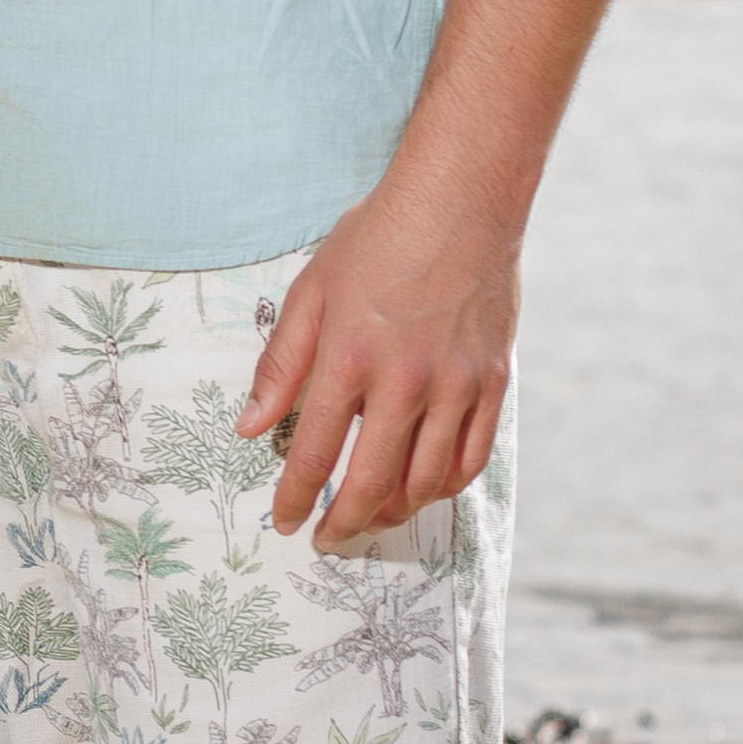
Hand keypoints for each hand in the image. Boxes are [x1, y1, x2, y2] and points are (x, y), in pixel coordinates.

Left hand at [240, 188, 517, 548]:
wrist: (459, 204)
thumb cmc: (376, 241)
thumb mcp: (310, 291)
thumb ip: (279, 365)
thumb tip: (250, 428)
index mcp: (348, 358)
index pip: (315, 454)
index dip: (295, 499)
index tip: (285, 523)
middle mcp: (405, 381)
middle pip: (372, 482)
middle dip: (343, 523)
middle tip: (327, 539)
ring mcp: (455, 386)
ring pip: (426, 482)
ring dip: (394, 512)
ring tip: (371, 518)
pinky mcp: (493, 383)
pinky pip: (471, 460)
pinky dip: (444, 486)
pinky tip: (422, 490)